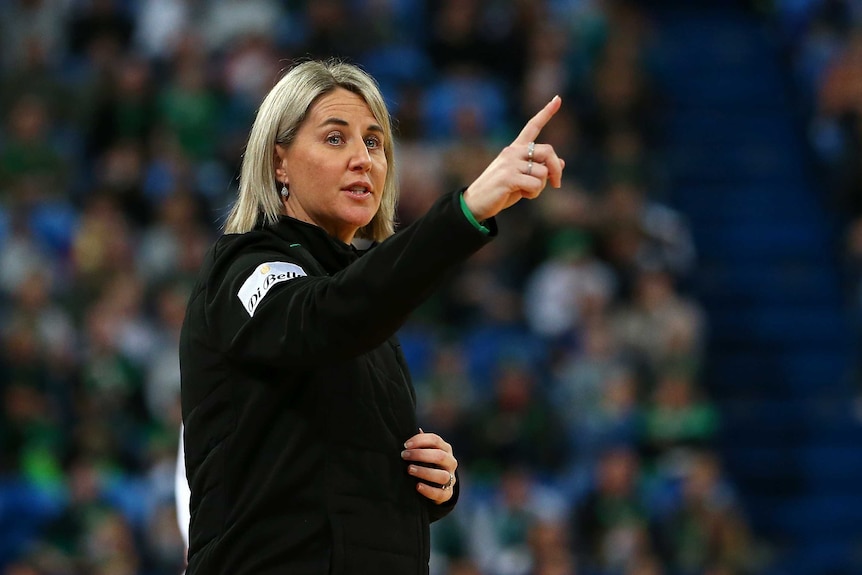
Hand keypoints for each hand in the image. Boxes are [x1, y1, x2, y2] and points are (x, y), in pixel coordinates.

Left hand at [401, 430, 457, 503]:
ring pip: (442, 475)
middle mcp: (451, 462)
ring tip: (409, 470)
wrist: (438, 486)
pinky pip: (441, 493)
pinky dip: (429, 490)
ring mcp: (451, 478)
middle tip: (404, 456)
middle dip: (420, 455)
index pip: (435, 440)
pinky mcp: (448, 494)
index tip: (405, 445)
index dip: (420, 440)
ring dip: (424, 471)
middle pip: (440, 456)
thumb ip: (421, 443)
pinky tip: (417, 486)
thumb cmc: (428, 464)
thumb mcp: (426, 452)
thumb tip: (416, 429)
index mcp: (445, 449)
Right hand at [462, 95, 564, 221]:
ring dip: (541, 187)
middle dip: (556, 169)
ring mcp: (509, 163)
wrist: (476, 203)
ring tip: (528, 192)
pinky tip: (523, 195)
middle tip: (557, 184)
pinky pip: (535, 184)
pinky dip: (534, 194)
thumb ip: (539, 169)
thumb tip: (562, 163)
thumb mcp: (523, 178)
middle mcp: (513, 152)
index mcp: (515, 149)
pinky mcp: (508, 177)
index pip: (532, 126)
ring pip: (543, 172)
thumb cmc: (501, 190)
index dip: (546, 113)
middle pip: (547, 150)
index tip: (558, 98)